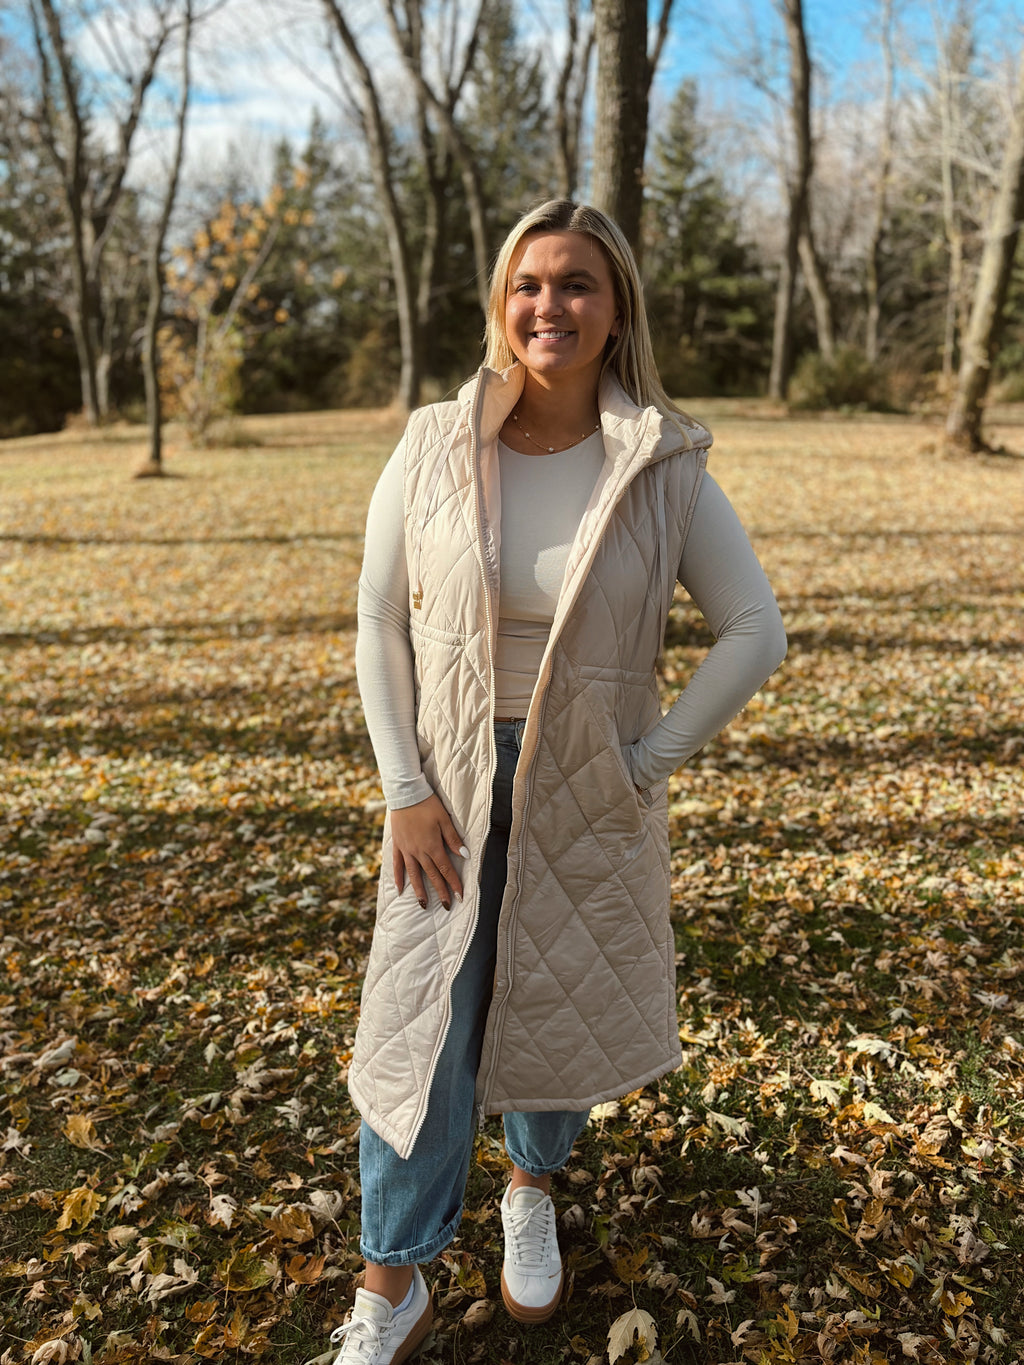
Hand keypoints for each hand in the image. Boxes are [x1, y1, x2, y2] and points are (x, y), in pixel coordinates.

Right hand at [390, 794, 467, 911]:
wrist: (405, 794)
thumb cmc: (428, 805)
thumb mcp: (444, 819)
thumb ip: (453, 839)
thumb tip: (464, 855)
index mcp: (433, 846)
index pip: (446, 869)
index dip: (454, 883)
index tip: (460, 896)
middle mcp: (419, 852)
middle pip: (432, 875)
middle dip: (440, 891)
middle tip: (447, 906)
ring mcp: (406, 850)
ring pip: (414, 874)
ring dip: (419, 891)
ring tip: (423, 904)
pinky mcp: (397, 846)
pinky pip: (397, 865)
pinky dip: (399, 877)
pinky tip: (400, 889)